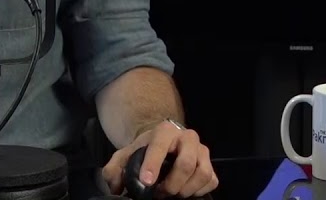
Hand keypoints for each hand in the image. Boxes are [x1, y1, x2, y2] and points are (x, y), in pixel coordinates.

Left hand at [102, 120, 216, 197]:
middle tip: (159, 194)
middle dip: (172, 184)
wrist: (163, 143)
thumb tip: (116, 187)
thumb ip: (114, 169)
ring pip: (202, 173)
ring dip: (186, 190)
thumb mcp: (125, 155)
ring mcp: (202, 151)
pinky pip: (211, 181)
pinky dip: (198, 191)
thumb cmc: (145, 150)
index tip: (146, 182)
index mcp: (164, 131)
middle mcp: (187, 137)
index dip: (153, 165)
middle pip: (186, 163)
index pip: (160, 146)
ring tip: (172, 195)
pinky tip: (185, 192)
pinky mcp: (211, 165)